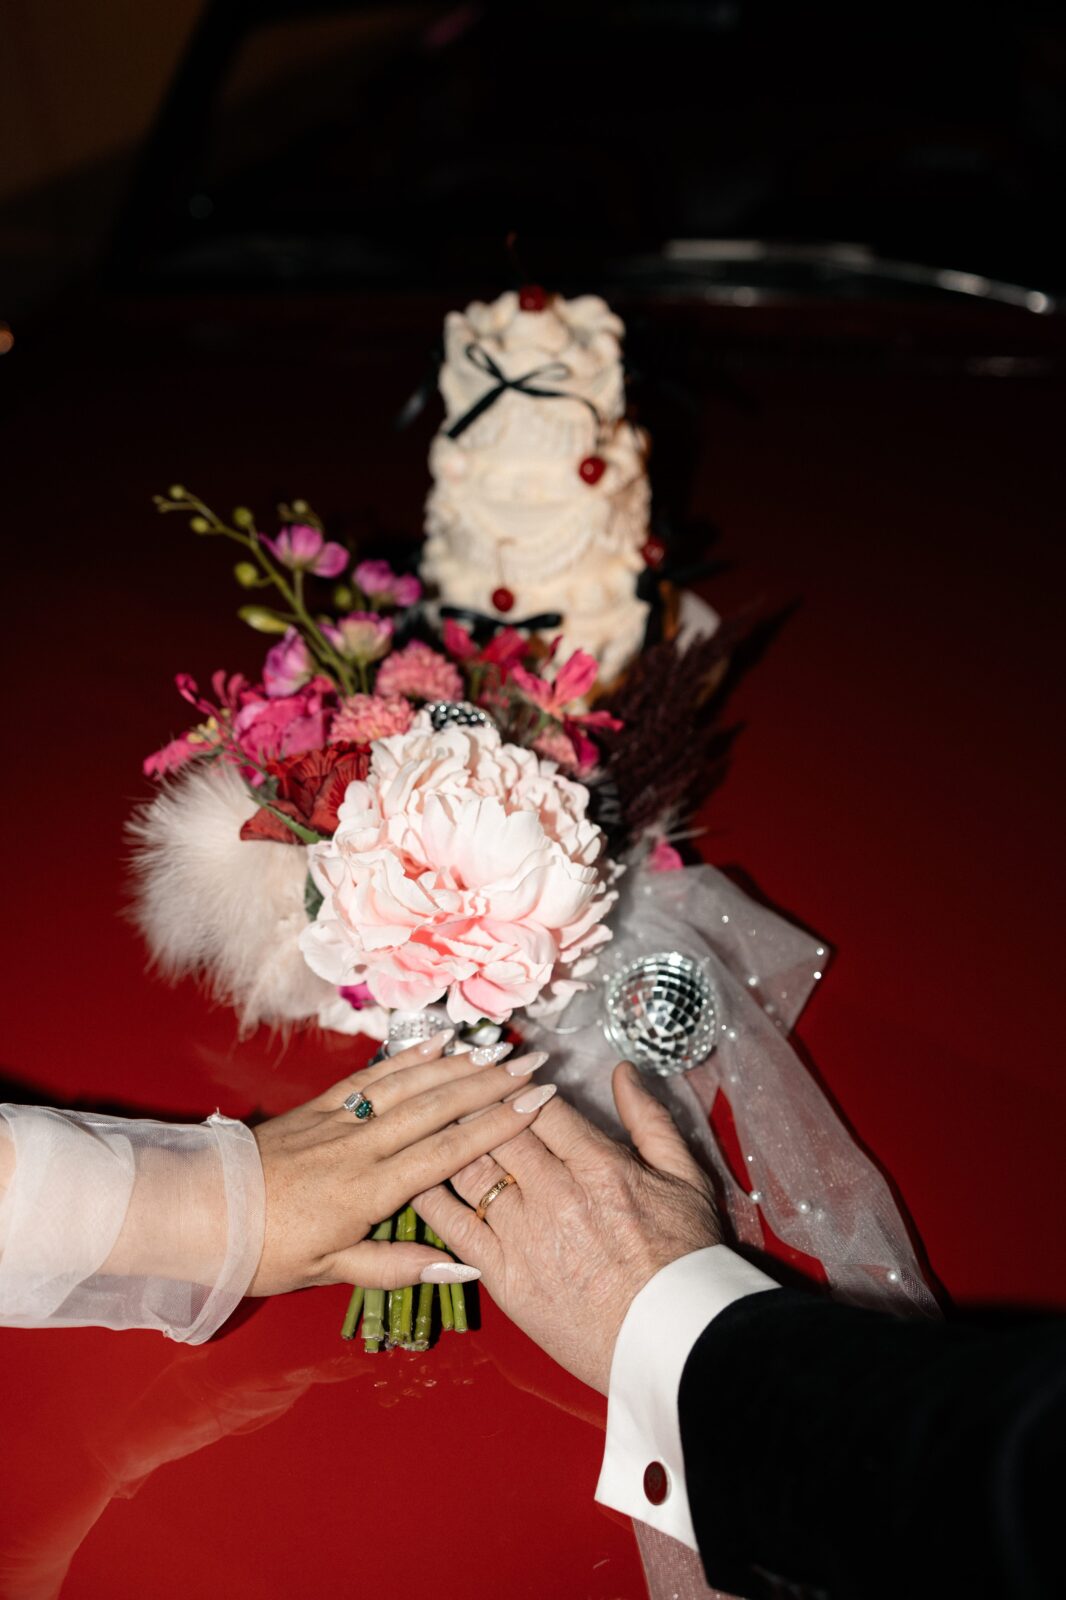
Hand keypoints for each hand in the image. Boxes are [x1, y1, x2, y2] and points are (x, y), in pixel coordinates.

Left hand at [249, 1034, 553, 1295]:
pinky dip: (406, 1059)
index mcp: (368, 1190)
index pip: (447, 1151)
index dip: (496, 1125)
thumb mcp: (329, 1273)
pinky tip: (435, 1046)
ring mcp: (338, 1121)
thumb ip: (395, 1266)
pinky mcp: (317, 1108)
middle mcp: (360, 1146)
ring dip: (456, 1065)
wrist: (201, 1212)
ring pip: (408, 1085)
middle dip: (489, 1084)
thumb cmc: (265, 1252)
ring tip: (497, 1051)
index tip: (536, 1103)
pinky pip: (370, 1078)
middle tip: (534, 1066)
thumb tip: (461, 1266)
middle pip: (436, 1107)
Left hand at [414, 1060, 720, 1392]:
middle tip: (459, 1087)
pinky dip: (430, 1197)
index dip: (517, 1085)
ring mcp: (525, 1237)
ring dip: (448, 1140)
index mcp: (599, 1166)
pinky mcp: (504, 1277)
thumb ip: (650, 1119)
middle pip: (498, 1131)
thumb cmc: (684, 1258)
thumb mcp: (685, 1177)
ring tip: (433, 1120)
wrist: (673, 1341)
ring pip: (469, 1170)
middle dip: (476, 1103)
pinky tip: (417, 1176)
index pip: (540, 1108)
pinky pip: (454, 1227)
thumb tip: (622, 1073)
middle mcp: (555, 1195)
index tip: (506, 1075)